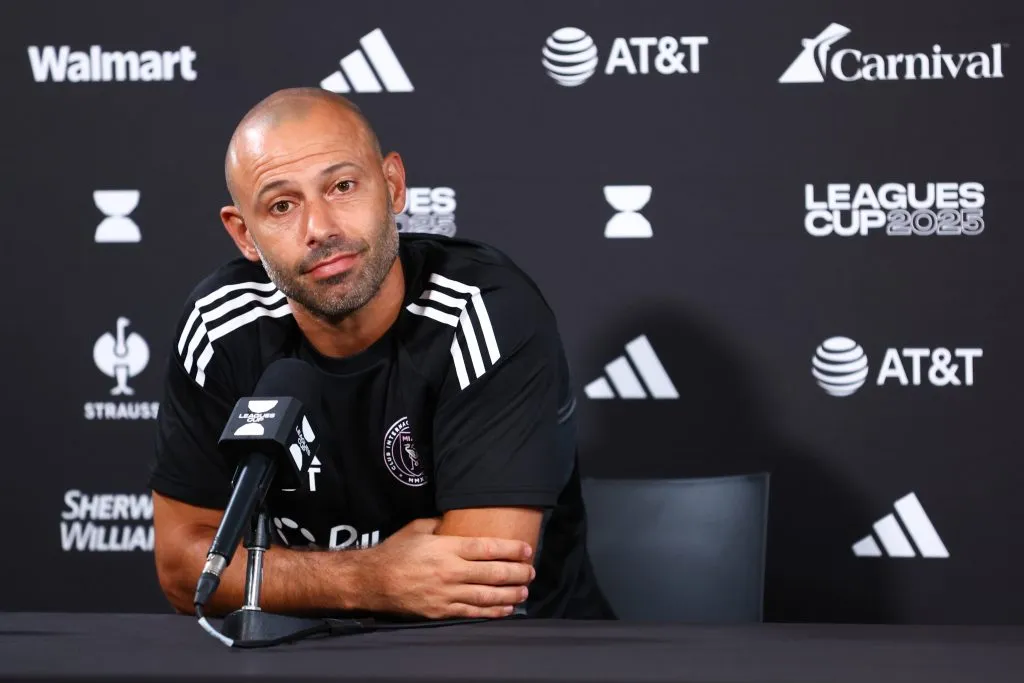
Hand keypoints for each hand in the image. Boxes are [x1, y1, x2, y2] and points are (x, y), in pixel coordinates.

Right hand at [361, 518, 534, 618]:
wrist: (371, 581)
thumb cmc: (394, 552)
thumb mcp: (417, 528)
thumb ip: (440, 524)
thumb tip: (457, 520)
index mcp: (445, 547)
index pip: (487, 547)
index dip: (510, 549)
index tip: (527, 549)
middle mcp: (450, 571)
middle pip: (493, 572)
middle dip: (517, 572)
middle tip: (531, 572)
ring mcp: (446, 593)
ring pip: (487, 595)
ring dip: (510, 594)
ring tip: (524, 591)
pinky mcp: (441, 611)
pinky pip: (473, 612)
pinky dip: (492, 612)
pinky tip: (506, 609)